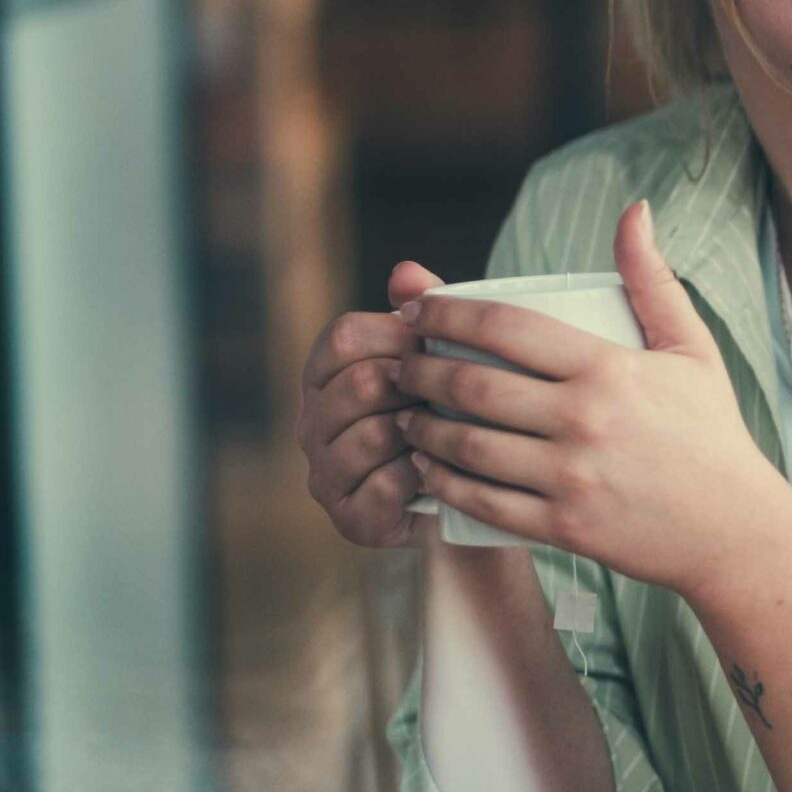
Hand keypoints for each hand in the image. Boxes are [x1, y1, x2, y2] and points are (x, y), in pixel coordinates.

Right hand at [296, 261, 448, 549]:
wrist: (478, 497)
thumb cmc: (455, 413)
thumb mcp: (446, 358)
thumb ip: (426, 313)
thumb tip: (405, 271)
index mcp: (325, 377)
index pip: (345, 337)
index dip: (400, 335)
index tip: (442, 345)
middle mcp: (312, 425)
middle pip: (359, 383)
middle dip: (417, 385)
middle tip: (458, 395)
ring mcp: (325, 475)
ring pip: (372, 433)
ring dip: (424, 431)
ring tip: (456, 432)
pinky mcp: (351, 520)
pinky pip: (385, 484)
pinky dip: (424, 475)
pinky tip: (447, 470)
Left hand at [394, 199, 784, 595]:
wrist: (734, 529)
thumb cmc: (711, 433)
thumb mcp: (691, 349)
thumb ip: (653, 279)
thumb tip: (634, 210)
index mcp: (609, 368)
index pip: (507, 328)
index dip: (447, 314)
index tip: (420, 311)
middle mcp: (584, 420)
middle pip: (472, 386)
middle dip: (419, 371)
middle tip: (401, 364)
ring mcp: (571, 477)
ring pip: (467, 447)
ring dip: (421, 427)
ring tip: (405, 414)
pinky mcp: (564, 527)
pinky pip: (482, 502)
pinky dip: (443, 484)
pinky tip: (427, 468)